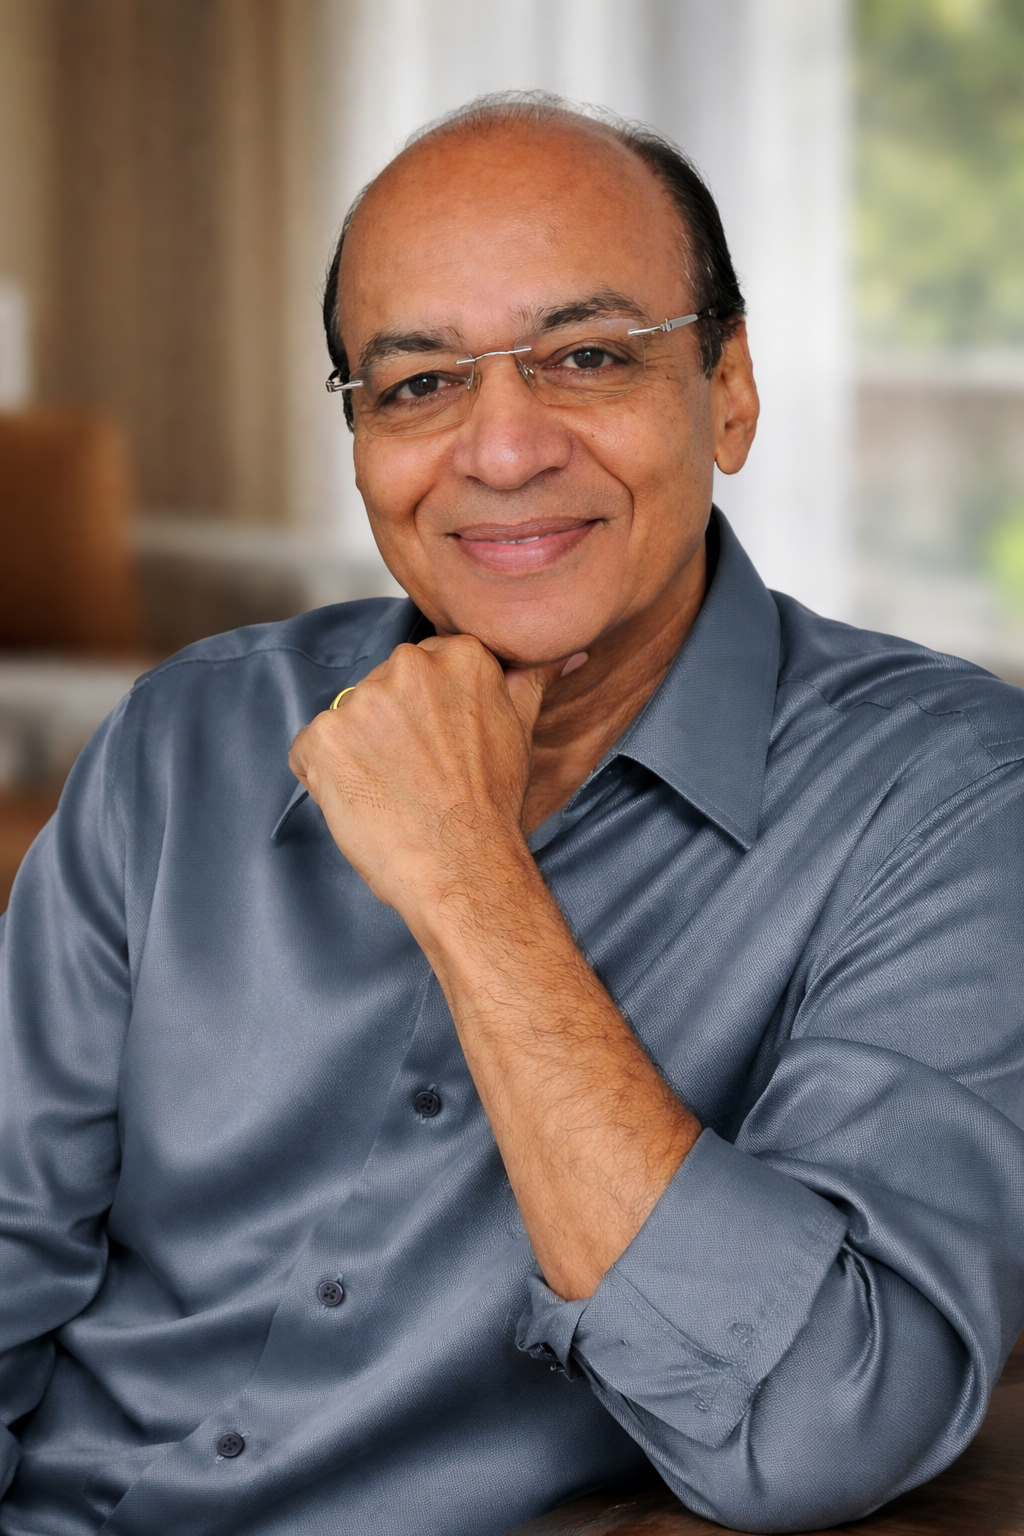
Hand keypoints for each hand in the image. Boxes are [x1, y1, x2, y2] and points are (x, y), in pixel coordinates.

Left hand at [288, 635, 558, 929]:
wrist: (462, 866)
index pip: (423, 667)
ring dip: (357, 753)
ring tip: (392, 791)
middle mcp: (407, 666)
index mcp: (458, 655)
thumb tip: (568, 650)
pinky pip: (309, 751)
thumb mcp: (521, 729)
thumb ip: (532, 678)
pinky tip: (362, 802)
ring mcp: (360, 700)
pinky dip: (325, 778)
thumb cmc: (491, 805)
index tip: (440, 746)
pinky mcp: (322, 737)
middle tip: (417, 774)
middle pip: (381, 689)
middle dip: (389, 727)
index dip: (426, 712)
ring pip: (345, 720)